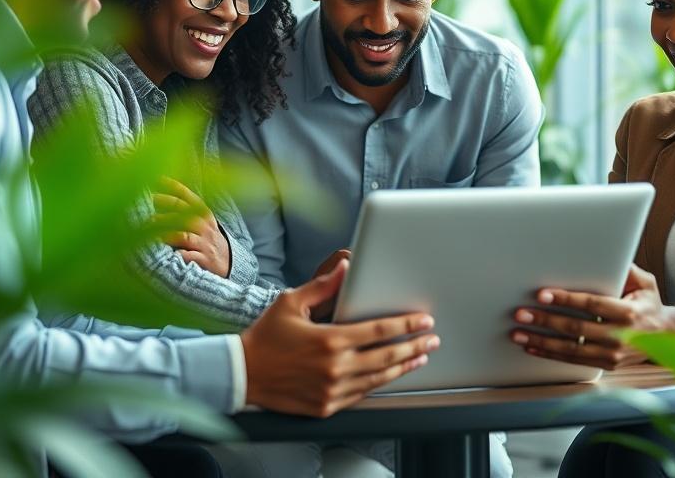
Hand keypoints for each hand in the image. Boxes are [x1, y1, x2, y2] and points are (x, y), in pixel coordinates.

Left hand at [153, 177, 230, 277]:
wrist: (229, 263)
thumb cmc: (207, 241)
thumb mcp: (203, 222)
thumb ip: (186, 211)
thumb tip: (158, 198)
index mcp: (204, 215)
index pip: (189, 197)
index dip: (174, 187)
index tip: (159, 179)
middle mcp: (205, 227)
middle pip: (186, 212)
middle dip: (167, 204)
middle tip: (150, 200)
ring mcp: (204, 244)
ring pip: (184, 235)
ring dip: (166, 231)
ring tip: (150, 226)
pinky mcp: (203, 260)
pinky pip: (188, 256)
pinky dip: (176, 254)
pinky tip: (164, 252)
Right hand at [241, 260, 438, 416]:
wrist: (242, 373)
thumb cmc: (265, 337)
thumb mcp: (291, 303)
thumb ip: (323, 286)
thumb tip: (345, 268)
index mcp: (330, 340)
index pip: (380, 331)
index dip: (406, 325)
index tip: (424, 320)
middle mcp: (335, 367)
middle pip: (387, 357)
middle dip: (414, 346)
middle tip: (431, 339)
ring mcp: (332, 390)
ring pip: (378, 379)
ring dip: (402, 367)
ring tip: (419, 357)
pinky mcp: (326, 406)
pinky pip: (361, 394)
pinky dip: (379, 384)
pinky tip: (389, 375)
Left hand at [509, 264, 674, 369]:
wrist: (668, 338)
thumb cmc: (649, 304)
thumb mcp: (644, 282)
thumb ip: (624, 268)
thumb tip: (602, 250)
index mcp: (629, 313)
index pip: (591, 305)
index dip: (565, 299)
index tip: (542, 294)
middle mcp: (621, 336)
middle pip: (576, 328)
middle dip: (544, 320)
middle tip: (521, 313)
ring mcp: (613, 355)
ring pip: (570, 349)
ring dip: (541, 341)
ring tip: (518, 333)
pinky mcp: (606, 365)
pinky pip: (573, 361)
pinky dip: (549, 354)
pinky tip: (532, 347)